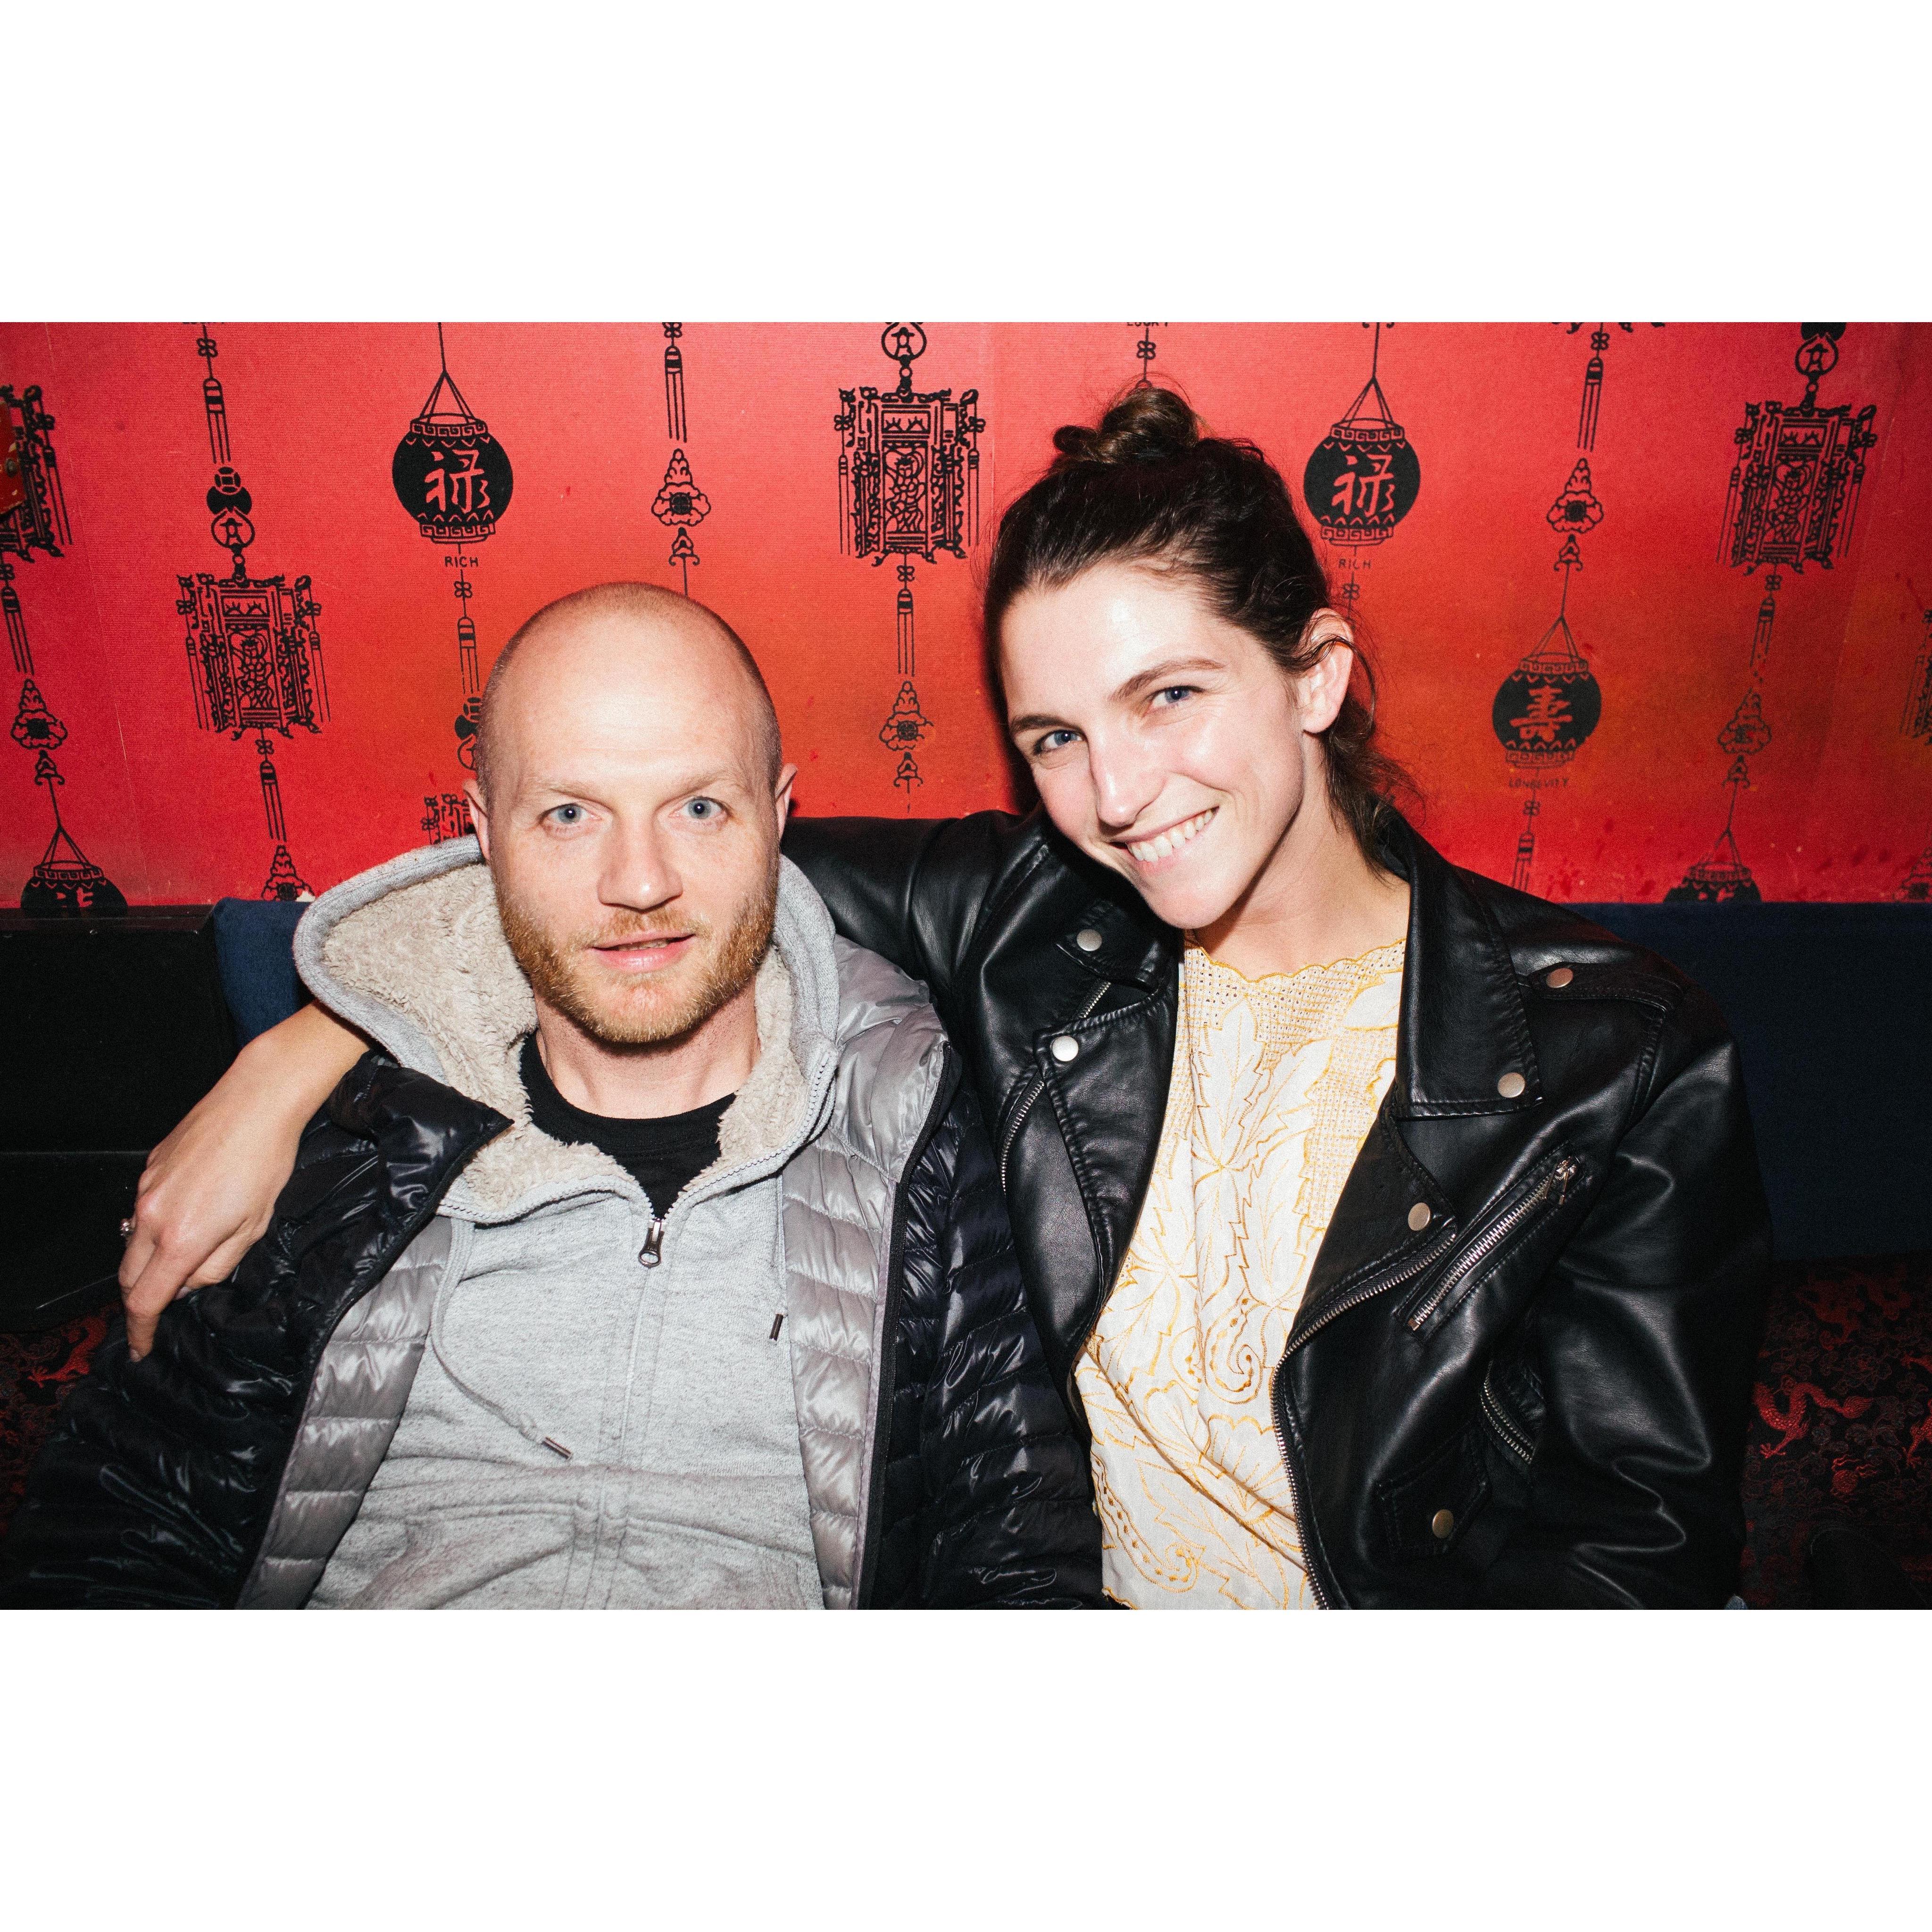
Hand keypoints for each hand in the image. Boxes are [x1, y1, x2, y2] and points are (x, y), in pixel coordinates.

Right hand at [119, 1004, 363, 1358]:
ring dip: (148, 1262)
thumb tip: (190, 1283)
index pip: (145, 1301)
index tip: (143, 1347)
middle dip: (142, 1299)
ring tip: (182, 1259)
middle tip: (162, 1309)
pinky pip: (142, 1211)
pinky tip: (189, 1215)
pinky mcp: (149, 1168)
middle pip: (129, 1276)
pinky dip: (156, 1226)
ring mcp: (146, 1190)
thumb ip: (217, 1265)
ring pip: (132, 1243)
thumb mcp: (253, 1227)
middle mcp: (152, 1216)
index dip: (142, 1330)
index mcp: (181, 1238)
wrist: (256, 1102)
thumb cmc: (265, 1161)